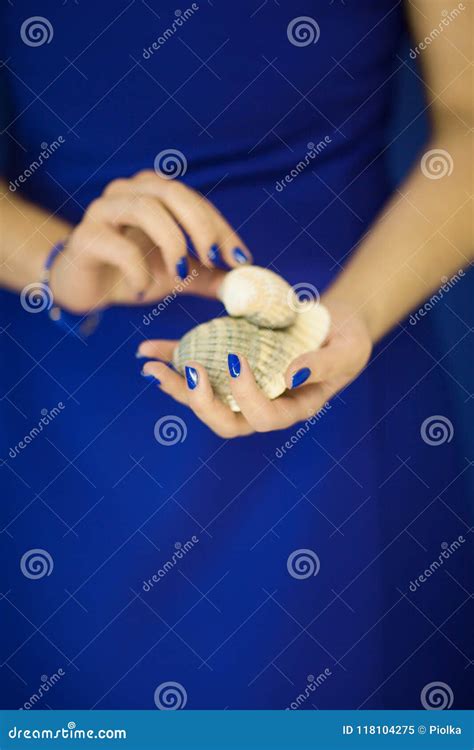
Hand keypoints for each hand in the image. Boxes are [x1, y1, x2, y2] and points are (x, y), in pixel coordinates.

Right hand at [50, 170, 251, 312]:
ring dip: (172, 242)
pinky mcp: (84, 237)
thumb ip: (209, 274)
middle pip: (171, 192)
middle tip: (215, 260)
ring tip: (181, 275)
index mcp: (153, 192)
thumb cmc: (133, 273)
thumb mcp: (178, 275)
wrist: (86, 289)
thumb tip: (245, 281)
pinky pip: (118, 247)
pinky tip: (144, 289)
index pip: (195, 201)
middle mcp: (128, 191)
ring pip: (145, 209)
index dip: (220, 228)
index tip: (241, 260)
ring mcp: (102, 210)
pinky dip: (139, 270)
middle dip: (200, 226)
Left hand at [137, 300, 372, 437]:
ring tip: (149, 367)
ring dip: (174, 386)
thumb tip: (291, 374)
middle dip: (200, 402)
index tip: (236, 361)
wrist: (334, 323)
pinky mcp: (228, 368)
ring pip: (204, 400)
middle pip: (227, 421)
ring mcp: (243, 388)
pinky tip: (148, 350)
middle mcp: (264, 404)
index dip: (246, 396)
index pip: (265, 417)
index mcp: (294, 407)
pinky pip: (198, 369)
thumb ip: (325, 364)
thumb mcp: (348, 350)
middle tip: (186, 372)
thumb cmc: (346, 339)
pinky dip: (172, 359)